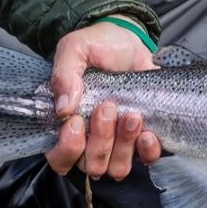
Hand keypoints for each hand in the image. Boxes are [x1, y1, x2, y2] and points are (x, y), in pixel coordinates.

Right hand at [44, 20, 163, 178]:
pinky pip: (146, 159)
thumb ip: (64, 75)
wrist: (129, 40)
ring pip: (117, 167)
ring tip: (131, 115)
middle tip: (107, 107)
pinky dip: (147, 149)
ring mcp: (118, 143)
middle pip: (91, 165)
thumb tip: (63, 108)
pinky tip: (147, 130)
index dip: (68, 148)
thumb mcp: (75, 49)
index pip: (60, 158)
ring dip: (124, 144)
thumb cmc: (97, 46)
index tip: (77, 121)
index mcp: (67, 125)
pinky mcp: (142, 138)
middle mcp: (90, 140)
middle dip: (101, 139)